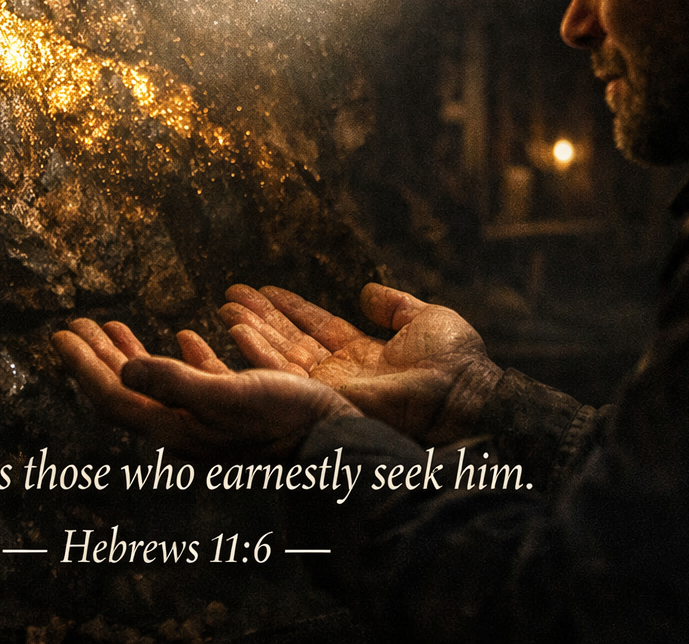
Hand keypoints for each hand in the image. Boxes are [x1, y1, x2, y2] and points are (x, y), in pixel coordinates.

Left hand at [52, 318, 359, 458]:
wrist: (337, 444)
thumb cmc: (287, 421)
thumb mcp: (231, 398)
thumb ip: (177, 383)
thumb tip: (124, 371)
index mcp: (176, 428)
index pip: (113, 397)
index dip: (83, 366)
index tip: (59, 334)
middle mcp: (185, 429)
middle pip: (126, 392)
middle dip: (96, 357)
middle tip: (75, 325)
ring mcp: (208, 422)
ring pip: (156, 386)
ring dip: (130, 355)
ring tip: (112, 327)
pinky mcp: (236, 411)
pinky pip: (195, 381)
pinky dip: (179, 357)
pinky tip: (184, 336)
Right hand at [220, 282, 501, 445]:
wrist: (462, 391)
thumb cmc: (455, 360)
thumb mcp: (424, 318)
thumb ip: (393, 306)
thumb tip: (368, 291)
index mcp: (365, 355)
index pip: (317, 327)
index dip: (291, 308)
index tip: (264, 290)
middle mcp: (342, 373)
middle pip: (291, 340)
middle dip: (261, 318)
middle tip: (230, 297)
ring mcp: (331, 387)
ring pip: (281, 355)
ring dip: (252, 331)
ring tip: (226, 309)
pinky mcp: (324, 398)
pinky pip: (284, 373)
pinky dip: (258, 352)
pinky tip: (237, 331)